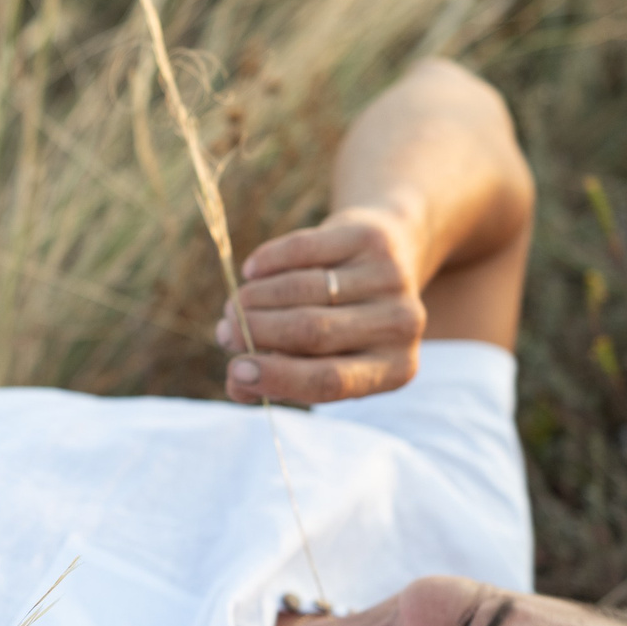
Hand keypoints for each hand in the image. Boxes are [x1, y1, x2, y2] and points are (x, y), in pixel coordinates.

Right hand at [216, 205, 428, 404]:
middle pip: (312, 331)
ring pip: (303, 289)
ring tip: (234, 306)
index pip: (330, 380)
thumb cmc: (345, 323)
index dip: (277, 377)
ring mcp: (392, 280)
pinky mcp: (373, 240)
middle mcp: (401, 326)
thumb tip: (237, 385)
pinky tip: (252, 272)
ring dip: (254, 299)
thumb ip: (282, 379)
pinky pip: (305, 249)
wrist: (391, 256)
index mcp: (395, 369)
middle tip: (225, 332)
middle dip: (256, 332)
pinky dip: (268, 262)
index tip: (235, 370)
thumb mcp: (326, 358)